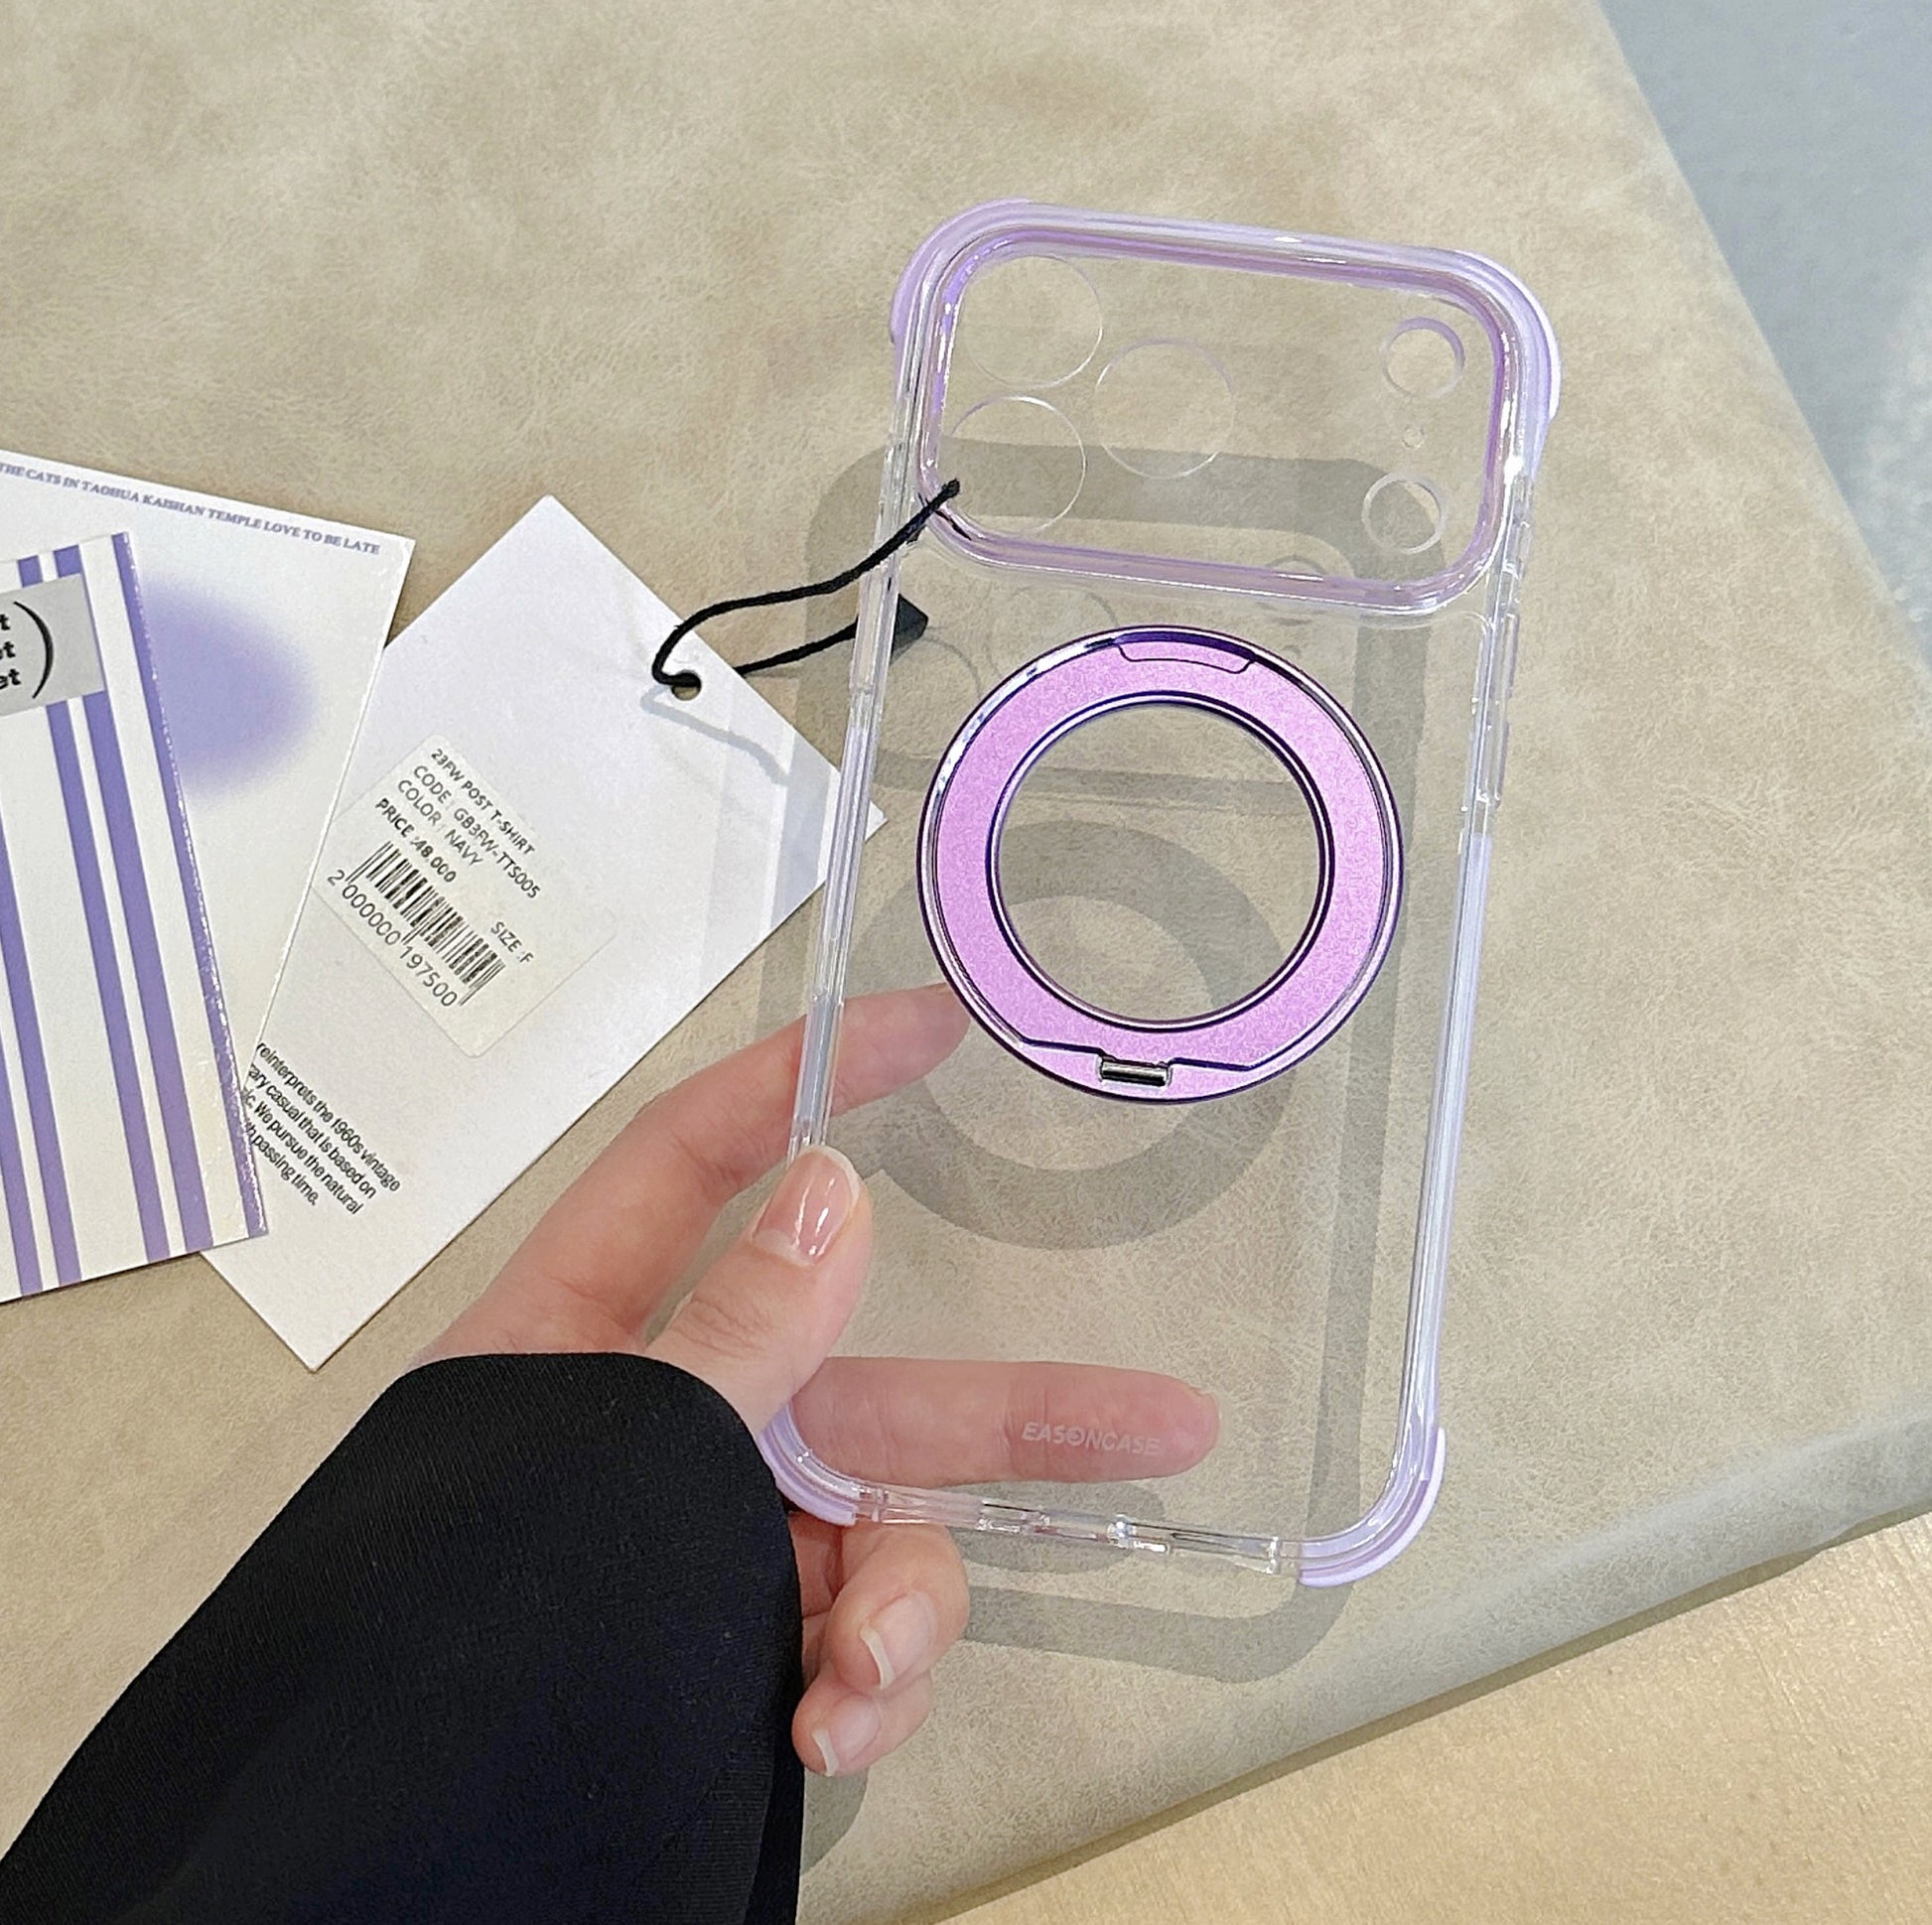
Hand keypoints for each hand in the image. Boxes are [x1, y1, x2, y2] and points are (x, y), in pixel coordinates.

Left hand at [418, 984, 1217, 1776]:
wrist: (391, 1857)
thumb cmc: (449, 1635)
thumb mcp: (600, 1457)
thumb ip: (729, 1336)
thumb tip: (835, 1191)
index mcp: (581, 1338)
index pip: (698, 1165)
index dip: (804, 1082)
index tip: (923, 1028)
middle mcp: (666, 1427)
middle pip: (866, 1383)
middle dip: (1016, 1417)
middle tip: (1166, 1423)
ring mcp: (710, 1543)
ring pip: (876, 1539)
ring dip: (899, 1615)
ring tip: (859, 1679)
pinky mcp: (740, 1646)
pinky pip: (847, 1647)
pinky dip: (859, 1692)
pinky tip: (822, 1734)